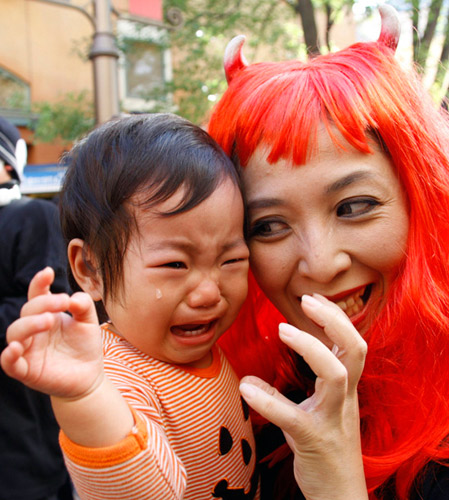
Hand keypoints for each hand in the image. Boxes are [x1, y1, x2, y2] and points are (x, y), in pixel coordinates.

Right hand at [1, 267, 103, 399]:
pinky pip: (9, 363)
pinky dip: (8, 356)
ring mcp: (28, 350)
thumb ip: (83, 305)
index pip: (37, 295)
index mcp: (46, 315)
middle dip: (43, 304)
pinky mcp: (26, 370)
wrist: (90, 376)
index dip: (39, 283)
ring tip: (48, 321)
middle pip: (27, 311)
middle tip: (63, 302)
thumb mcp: (88, 322)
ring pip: (15, 333)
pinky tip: (15, 348)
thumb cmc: (85, 346)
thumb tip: (73, 298)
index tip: (49, 273)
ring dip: (29, 324)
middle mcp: (33, 330)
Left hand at [239, 294, 367, 499]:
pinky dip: (270, 400)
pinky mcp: (315, 441)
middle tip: (306, 300)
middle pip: (355, 350)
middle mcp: (345, 400)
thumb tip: (248, 380)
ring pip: (337, 376)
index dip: (336, 318)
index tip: (314, 298)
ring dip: (310, 348)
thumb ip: (286, 395)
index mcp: (346, 390)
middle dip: (334, 320)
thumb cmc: (324, 448)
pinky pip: (294, 417)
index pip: (352, 343)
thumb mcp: (311, 415)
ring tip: (282, 329)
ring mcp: (334, 420)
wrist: (340, 495)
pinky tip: (246, 387)